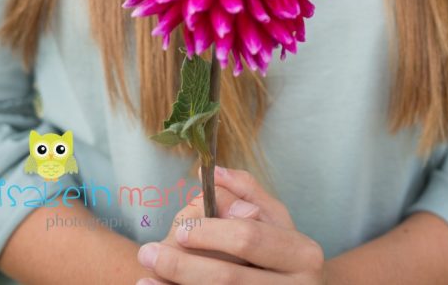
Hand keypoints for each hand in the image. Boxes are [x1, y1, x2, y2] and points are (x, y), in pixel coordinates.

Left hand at [136, 165, 326, 283]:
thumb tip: (212, 173)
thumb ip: (247, 193)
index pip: (249, 238)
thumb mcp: (275, 219)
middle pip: (229, 278)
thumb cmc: (282, 251)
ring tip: (144, 279)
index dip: (212, 233)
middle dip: (183, 266)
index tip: (180, 229)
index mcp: (303, 254)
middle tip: (148, 253)